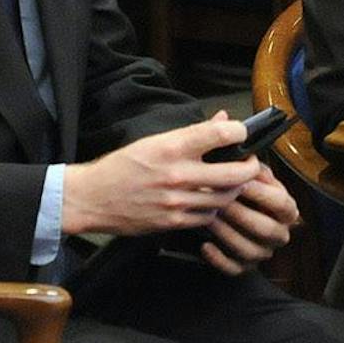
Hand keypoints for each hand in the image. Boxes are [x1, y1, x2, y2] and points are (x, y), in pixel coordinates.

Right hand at [60, 113, 261, 236]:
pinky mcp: (173, 222)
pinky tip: (212, 201)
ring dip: (235, 190)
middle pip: (233, 173)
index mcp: (171, 147)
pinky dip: (216, 209)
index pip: (219, 134)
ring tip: (233, 182)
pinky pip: (208, 216)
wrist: (92, 198)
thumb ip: (192, 133)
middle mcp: (177, 173)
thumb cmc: (122, 165)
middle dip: (250, 167)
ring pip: (225, 198)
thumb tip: (222, 120)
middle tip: (251, 163)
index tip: (242, 133)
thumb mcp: (154, 140)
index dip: (239, 132)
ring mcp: (176, 201)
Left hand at [200, 164, 301, 275]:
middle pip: (265, 228)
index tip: (241, 181)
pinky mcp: (245, 267)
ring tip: (209, 217)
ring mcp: (262, 253)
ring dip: (227, 232)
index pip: (282, 203)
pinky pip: (233, 268)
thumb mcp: (254, 177)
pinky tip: (205, 245)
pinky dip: (218, 258)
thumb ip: (254, 167)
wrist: (234, 215)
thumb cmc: (245, 193)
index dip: (262, 193)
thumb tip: (246, 155)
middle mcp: (279, 234)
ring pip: (248, 248)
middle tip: (220, 200)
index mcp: (287, 211)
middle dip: (241, 213)